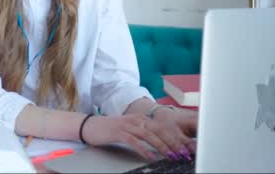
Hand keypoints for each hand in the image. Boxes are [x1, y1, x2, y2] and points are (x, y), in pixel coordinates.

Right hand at [81, 111, 195, 160]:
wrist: (90, 125)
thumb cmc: (110, 129)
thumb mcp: (130, 129)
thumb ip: (144, 133)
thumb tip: (160, 144)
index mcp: (141, 118)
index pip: (162, 127)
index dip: (174, 137)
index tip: (184, 147)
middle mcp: (136, 119)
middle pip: (158, 130)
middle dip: (172, 142)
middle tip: (182, 153)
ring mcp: (127, 124)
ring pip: (149, 135)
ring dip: (161, 146)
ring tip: (171, 155)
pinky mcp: (118, 131)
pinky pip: (134, 141)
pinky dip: (143, 149)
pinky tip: (150, 156)